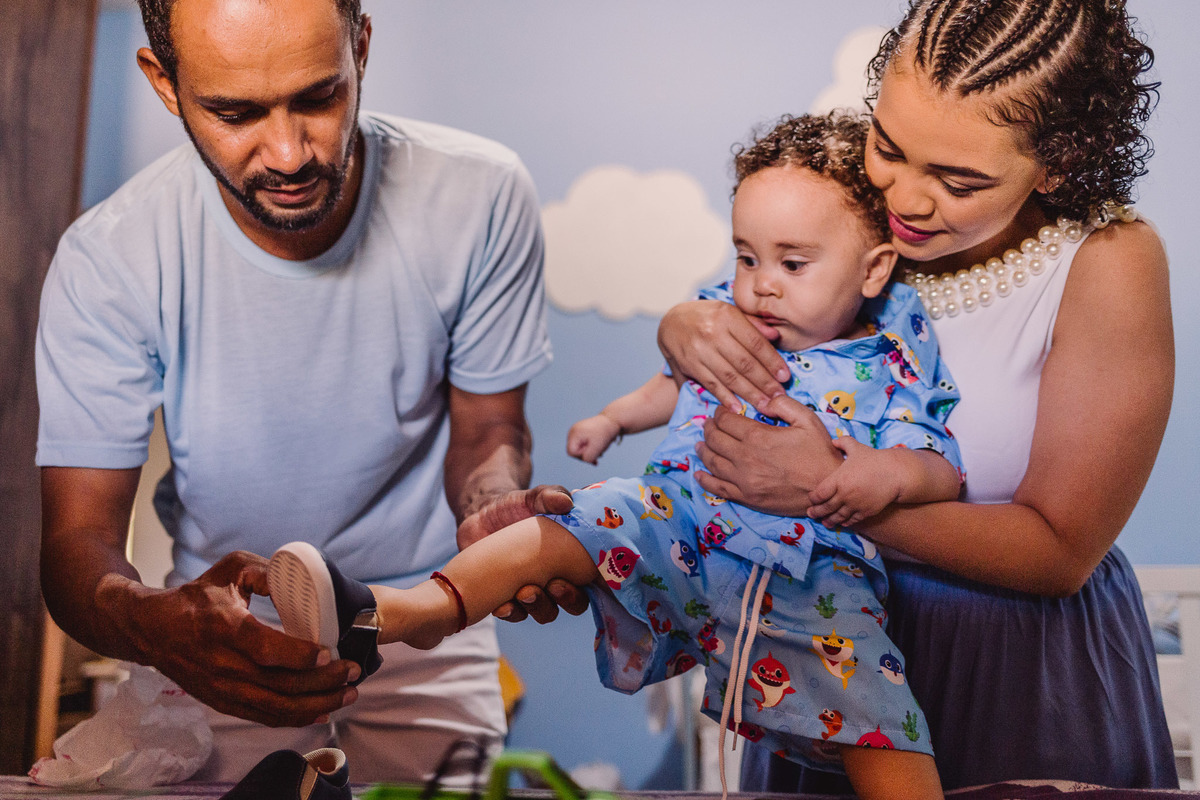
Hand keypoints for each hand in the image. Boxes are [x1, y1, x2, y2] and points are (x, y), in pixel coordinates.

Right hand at [118, 551, 358, 726]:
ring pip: (276, 707)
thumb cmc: (197, 596)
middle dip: (323, 683)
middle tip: (353, 672)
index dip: (299, 655)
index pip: (264, 649)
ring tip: (348, 695)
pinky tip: (322, 711)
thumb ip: (267, 570)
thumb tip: (300, 579)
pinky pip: (264, 717)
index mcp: (224, 628)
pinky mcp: (222, 703)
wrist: (153, 630)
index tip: (329, 652)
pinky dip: (295, 717)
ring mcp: (222, 688)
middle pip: (279, 685)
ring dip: (317, 704)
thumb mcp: (230, 569)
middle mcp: (222, 664)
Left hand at [455, 485, 589, 622]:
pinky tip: (501, 606)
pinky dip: (510, 612)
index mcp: (573, 559)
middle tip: (555, 585)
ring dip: (538, 606)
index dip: (598, 584)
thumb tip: (565, 502)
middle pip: (575, 603)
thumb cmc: (517, 507)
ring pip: (545, 612)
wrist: (482, 515)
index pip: (595, 579)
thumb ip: (550, 496)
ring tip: (525, 593)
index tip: (588, 577)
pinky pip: (514, 614)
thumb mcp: (535, 498)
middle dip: (568, 599)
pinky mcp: (508, 597)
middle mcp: (557, 580)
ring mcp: (533, 591)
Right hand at [567, 414, 620, 463]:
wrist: (612, 420)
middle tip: (600, 454)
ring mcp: (576, 431)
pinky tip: (599, 447)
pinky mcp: (581, 432)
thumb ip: (588, 457)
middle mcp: (572, 431)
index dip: (582, 456)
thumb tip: (584, 460)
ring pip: (579, 448)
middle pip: (574, 451)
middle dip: (586, 454)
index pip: (571, 452)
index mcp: (574, 434)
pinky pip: (583, 444)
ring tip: (600, 449)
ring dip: (590, 452)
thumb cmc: (605, 433)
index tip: (594, 451)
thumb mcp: (597, 448)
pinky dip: (590, 447)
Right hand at [657, 300, 789, 409]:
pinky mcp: (689, 365)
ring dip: (749, 394)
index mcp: (727, 316)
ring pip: (729, 376)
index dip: (772, 362)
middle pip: (744, 363)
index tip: (785, 377)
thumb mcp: (729, 311)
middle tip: (779, 397)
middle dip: (764, 382)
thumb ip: (753, 324)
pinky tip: (738, 408)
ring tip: (764, 405)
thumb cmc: (706, 317)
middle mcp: (712, 333)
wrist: (669, 322)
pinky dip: (725, 398)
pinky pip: (711, 384)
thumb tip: (776, 337)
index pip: (755, 343)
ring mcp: (699, 351)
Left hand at [694, 395, 840, 515]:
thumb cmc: (820, 452)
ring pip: (713, 462)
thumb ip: (783, 404)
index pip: (727, 421)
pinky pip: (718, 488)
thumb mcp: (807, 419)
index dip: (720, 413)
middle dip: (709, 429)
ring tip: (699, 444)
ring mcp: (744, 480)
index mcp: (758, 436)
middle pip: (715, 440)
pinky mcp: (746, 497)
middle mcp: (745, 458)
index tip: (720, 411)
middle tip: (708, 425)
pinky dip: (705, 480)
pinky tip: (699, 474)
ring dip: (703, 451)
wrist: (827, 488)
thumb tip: (762, 400)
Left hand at [806, 438, 900, 527]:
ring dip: (829, 520)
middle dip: (816, 512)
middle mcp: (844, 494)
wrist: (895, 473)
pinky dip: (845, 522)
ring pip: (838, 516)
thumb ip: (843, 442)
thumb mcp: (857, 448)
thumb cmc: (874, 459)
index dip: (813, 498)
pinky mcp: (866, 512)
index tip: (812, 498)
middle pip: (825, 507)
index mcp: (838, 480)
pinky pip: (852, 520)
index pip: (819, 494)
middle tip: (811, 514)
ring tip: (824, 522)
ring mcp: (855, 505)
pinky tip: (841, 522)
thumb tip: (834, 441)